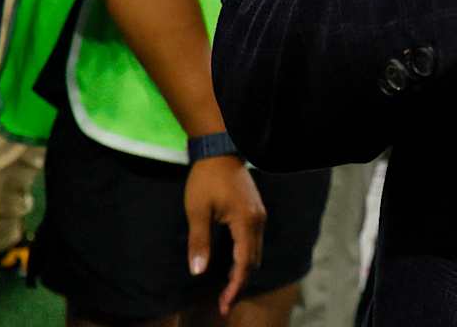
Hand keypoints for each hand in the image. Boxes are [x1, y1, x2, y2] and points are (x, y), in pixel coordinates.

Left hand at [183, 156, 265, 316]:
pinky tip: (232, 265)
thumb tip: (198, 272)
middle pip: (253, 261)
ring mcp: (259, 215)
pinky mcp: (255, 211)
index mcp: (246, 221)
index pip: (244, 262)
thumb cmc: (206, 179)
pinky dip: (245, 258)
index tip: (224, 304)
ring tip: (226, 290)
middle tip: (223, 304)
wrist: (220, 151)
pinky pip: (254, 242)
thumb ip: (199, 242)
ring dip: (243, 272)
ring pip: (255, 252)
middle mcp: (258, 220)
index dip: (234, 286)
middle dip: (239, 284)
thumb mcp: (197, 211)